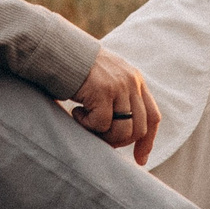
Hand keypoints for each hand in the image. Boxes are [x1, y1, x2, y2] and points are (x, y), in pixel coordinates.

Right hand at [68, 48, 159, 164]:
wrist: (57, 49)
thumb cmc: (76, 68)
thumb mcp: (106, 79)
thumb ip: (120, 98)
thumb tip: (124, 133)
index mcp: (135, 80)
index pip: (153, 116)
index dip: (148, 140)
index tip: (140, 159)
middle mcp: (131, 82)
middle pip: (139, 128)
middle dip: (120, 141)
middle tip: (100, 138)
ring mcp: (119, 86)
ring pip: (122, 131)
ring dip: (103, 135)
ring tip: (86, 123)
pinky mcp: (103, 91)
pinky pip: (101, 124)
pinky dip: (87, 125)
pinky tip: (75, 112)